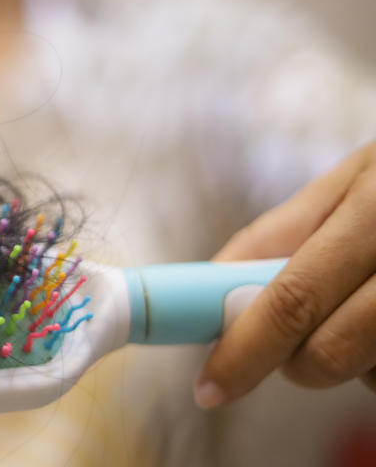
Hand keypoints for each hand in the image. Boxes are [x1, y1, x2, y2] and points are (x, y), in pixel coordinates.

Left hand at [196, 141, 375, 407]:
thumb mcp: (353, 182)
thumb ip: (280, 234)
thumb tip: (213, 283)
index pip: (293, 299)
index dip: (244, 350)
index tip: (210, 386)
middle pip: (329, 352)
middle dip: (292, 362)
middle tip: (290, 345)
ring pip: (368, 374)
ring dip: (350, 360)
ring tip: (366, 301)